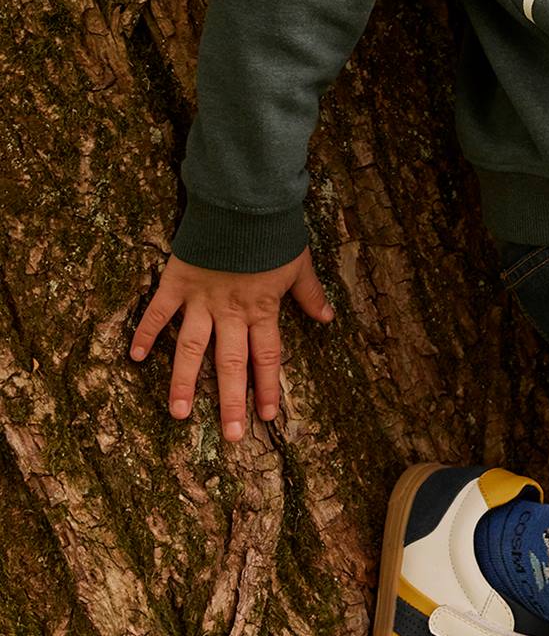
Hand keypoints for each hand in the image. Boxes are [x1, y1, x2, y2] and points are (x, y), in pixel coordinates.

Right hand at [130, 247, 332, 440]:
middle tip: (232, 435)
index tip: (268, 416)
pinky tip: (134, 357)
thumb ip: (310, 294)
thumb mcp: (299, 263)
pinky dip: (145, 332)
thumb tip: (328, 318)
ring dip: (184, 381)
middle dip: (231, 401)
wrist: (244, 200)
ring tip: (179, 413)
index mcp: (262, 308)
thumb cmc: (273, 231)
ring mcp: (201, 299)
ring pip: (191, 347)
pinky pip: (158, 312)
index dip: (268, 386)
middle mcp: (231, 311)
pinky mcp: (177, 282)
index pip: (267, 356)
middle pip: (231, 363)